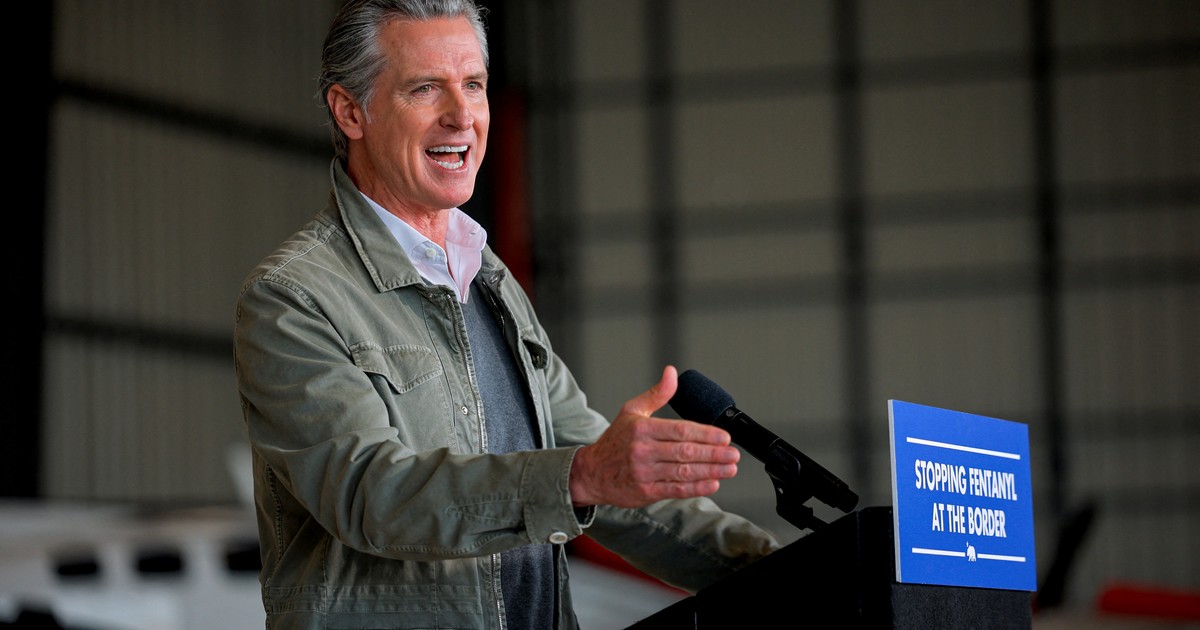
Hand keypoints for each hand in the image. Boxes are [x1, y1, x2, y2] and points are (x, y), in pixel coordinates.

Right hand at [569, 365, 740, 507]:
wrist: (592, 473)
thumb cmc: (615, 441)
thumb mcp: (632, 411)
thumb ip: (657, 394)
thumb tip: (671, 372)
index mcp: (642, 428)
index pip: (680, 430)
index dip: (706, 434)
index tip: (724, 437)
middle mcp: (643, 450)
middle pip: (685, 452)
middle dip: (714, 454)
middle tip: (733, 454)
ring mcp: (644, 472)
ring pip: (684, 472)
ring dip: (711, 471)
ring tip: (730, 469)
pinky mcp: (645, 492)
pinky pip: (676, 490)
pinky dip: (696, 488)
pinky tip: (713, 484)